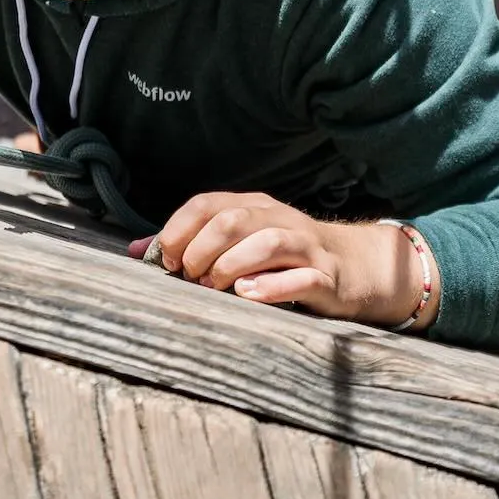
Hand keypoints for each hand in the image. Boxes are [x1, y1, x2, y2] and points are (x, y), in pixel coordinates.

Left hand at [136, 192, 433, 325]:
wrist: (360, 267)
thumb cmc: (288, 259)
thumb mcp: (243, 243)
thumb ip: (194, 243)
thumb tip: (138, 251)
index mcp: (255, 208)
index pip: (208, 204)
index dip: (179, 230)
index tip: (166, 260)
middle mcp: (279, 220)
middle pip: (233, 221)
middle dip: (201, 249)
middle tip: (191, 277)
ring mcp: (306, 248)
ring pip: (267, 242)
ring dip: (231, 265)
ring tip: (215, 286)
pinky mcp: (326, 278)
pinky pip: (301, 278)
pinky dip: (272, 286)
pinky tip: (249, 294)